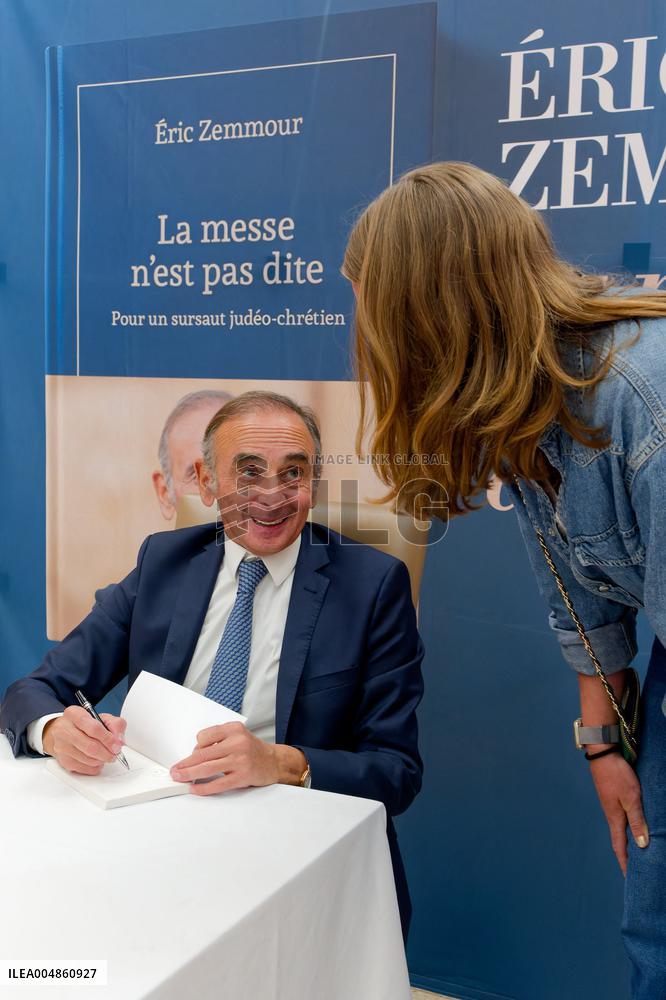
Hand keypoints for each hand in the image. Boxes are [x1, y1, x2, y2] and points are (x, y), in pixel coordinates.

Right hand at [42, 707, 125, 774]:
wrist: (65, 733)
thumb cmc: (85, 725)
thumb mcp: (103, 718)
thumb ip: (116, 725)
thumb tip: (119, 741)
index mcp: (74, 714)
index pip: (94, 728)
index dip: (108, 739)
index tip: (117, 745)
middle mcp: (64, 729)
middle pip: (91, 747)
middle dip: (107, 753)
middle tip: (115, 753)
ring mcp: (62, 746)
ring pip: (89, 760)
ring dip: (102, 760)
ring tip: (105, 755)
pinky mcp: (63, 761)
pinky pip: (85, 769)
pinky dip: (95, 767)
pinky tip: (96, 759)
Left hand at [170, 722, 305, 795]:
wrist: (274, 762)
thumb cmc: (252, 749)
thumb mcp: (237, 735)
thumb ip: (218, 740)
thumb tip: (194, 755)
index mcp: (234, 729)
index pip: (204, 737)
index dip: (195, 748)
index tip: (192, 756)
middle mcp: (237, 742)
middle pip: (202, 754)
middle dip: (185, 764)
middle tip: (174, 770)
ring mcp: (240, 760)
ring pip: (207, 768)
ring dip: (189, 775)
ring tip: (179, 778)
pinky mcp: (243, 776)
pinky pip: (218, 783)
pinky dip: (204, 788)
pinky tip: (195, 789)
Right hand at [588, 750, 648, 874]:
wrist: (602, 754)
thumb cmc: (617, 775)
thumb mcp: (632, 798)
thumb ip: (637, 821)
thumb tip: (641, 845)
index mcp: (615, 818)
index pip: (620, 847)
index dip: (625, 864)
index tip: (629, 879)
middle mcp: (612, 814)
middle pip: (620, 841)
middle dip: (627, 857)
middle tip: (635, 871)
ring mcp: (611, 805)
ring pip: (621, 829)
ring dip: (628, 842)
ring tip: (638, 853)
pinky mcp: (613, 797)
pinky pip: (622, 818)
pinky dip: (628, 828)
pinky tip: (634, 827)